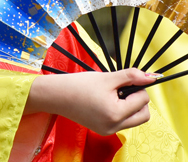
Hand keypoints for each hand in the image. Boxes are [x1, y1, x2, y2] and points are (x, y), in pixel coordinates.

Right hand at [29, 68, 154, 135]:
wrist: (56, 95)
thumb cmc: (78, 85)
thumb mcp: (107, 78)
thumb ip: (130, 76)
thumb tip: (150, 77)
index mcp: (115, 113)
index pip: (143, 100)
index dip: (137, 87)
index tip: (123, 80)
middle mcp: (114, 126)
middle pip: (143, 115)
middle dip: (138, 100)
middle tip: (122, 89)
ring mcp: (108, 130)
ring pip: (134, 120)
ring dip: (130, 107)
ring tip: (112, 95)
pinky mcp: (102, 130)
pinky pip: (122, 123)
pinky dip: (120, 112)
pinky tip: (106, 102)